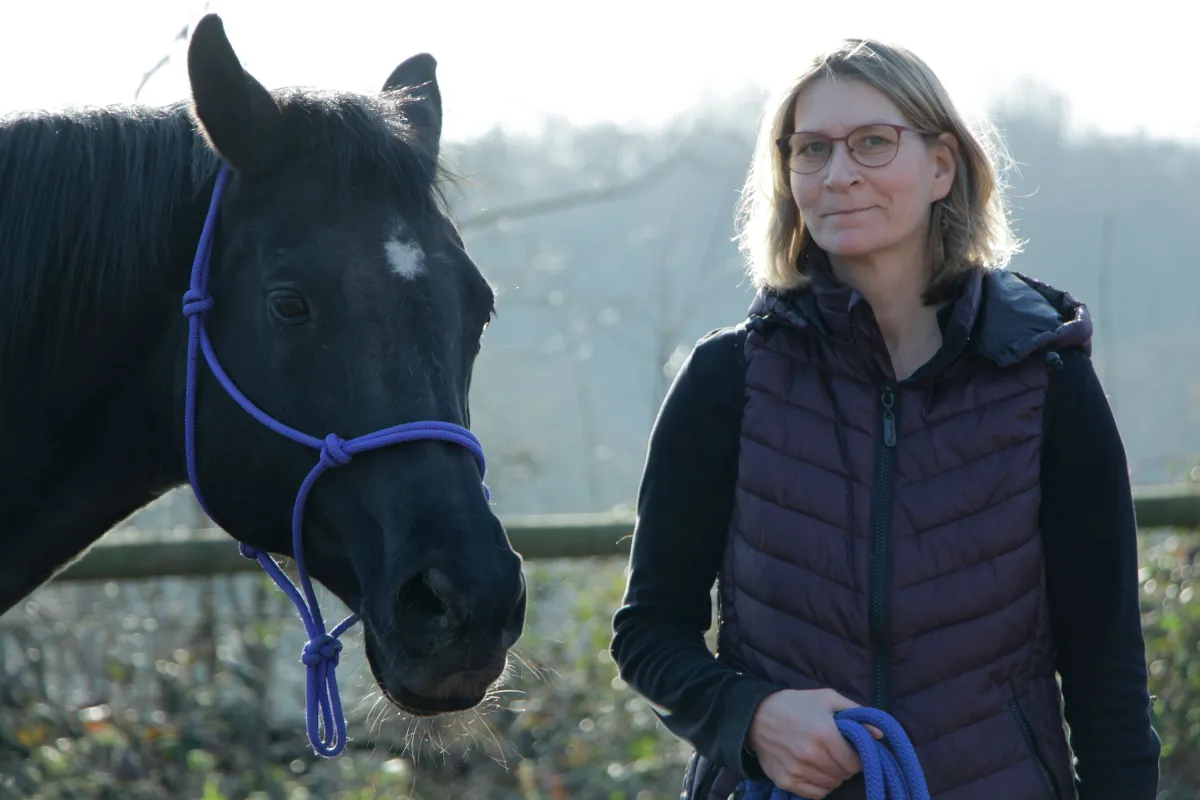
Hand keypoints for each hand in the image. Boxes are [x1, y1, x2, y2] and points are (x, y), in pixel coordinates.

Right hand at [746, 688, 882, 798]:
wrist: (756, 716)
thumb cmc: (794, 704)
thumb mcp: (826, 699)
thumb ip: (856, 713)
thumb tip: (879, 734)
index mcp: (824, 734)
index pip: (855, 762)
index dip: (857, 757)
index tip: (851, 750)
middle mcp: (812, 756)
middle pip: (844, 775)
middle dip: (846, 766)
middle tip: (837, 753)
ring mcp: (798, 771)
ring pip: (832, 785)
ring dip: (833, 775)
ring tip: (824, 760)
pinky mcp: (787, 781)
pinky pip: (816, 794)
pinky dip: (820, 785)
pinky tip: (814, 771)